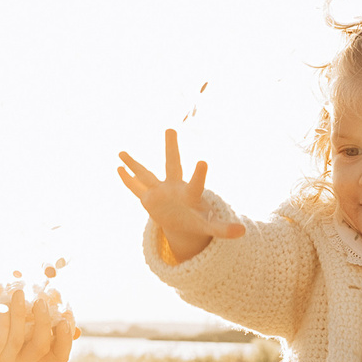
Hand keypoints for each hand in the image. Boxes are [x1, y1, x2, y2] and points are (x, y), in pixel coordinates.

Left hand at [0, 284, 77, 361]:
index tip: (65, 318)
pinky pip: (0, 341)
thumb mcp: (23, 313)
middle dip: (44, 322)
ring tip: (18, 294)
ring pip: (20, 341)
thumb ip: (45, 321)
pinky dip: (4, 321)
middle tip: (41, 300)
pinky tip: (2, 305)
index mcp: (30, 355)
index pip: (58, 356)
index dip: (66, 339)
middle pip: (41, 347)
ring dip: (21, 314)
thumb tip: (76, 330)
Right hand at [116, 129, 245, 264]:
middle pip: (172, 165)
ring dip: (134, 164)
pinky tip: (118, 168)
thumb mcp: (210, 227)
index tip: (202, 161)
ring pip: (146, 175)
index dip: (200, 174)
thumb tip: (243, 232)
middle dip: (171, 148)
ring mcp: (160, 191)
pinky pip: (136, 189)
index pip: (196, 183)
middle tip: (170, 129)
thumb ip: (224, 229)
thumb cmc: (198, 220)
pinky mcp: (149, 199)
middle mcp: (175, 188)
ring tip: (121, 152)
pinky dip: (127, 180)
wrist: (184, 221)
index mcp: (191, 194)